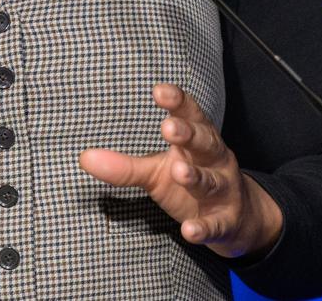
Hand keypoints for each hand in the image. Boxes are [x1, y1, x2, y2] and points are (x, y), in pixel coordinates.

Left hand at [78, 83, 282, 258]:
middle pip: (204, 142)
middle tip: (168, 128)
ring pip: (211, 181)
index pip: (190, 115)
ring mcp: (223, 190)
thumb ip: (124, 165)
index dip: (178, 102)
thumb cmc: (189, 183)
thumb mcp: (155, 172)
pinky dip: (204, 227)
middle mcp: (214, 160)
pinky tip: (189, 230)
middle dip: (188, 134)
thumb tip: (84, 158)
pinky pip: (216, 224)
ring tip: (180, 171)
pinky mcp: (226, 221)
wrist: (237, 219)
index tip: (160, 91)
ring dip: (197, 176)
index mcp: (198, 140)